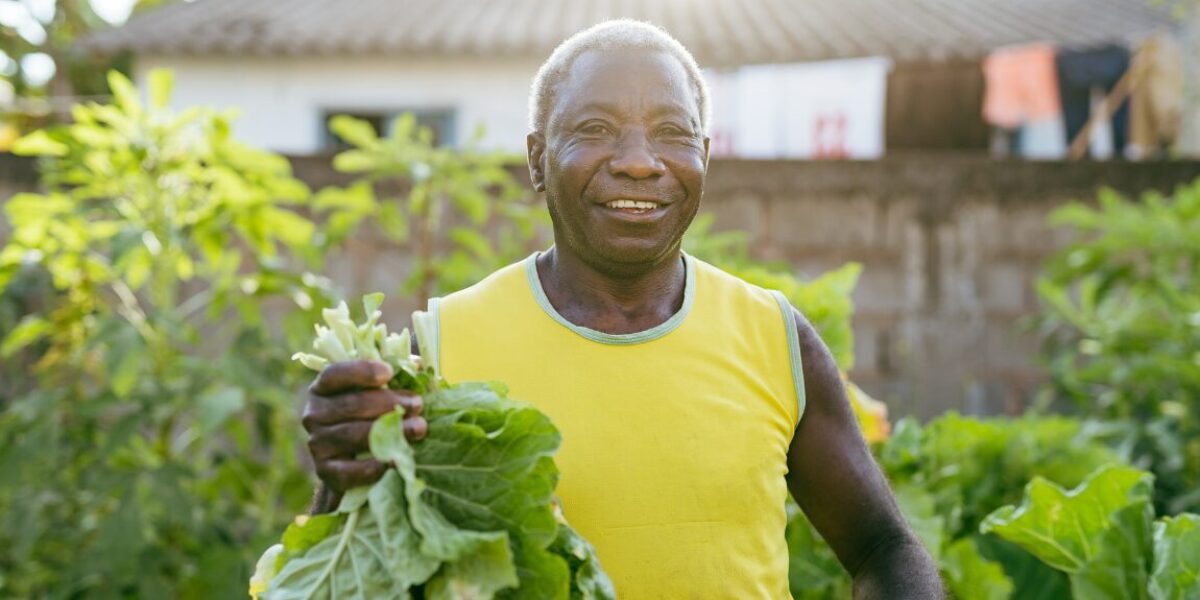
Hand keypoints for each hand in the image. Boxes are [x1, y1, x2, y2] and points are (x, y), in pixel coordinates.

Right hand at [302, 360, 426, 493]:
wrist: (354, 464)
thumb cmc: (371, 418)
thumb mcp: (378, 393)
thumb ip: (393, 377)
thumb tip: (416, 364)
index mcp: (323, 389)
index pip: (334, 374)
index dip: (361, 371)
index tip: (389, 372)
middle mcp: (314, 414)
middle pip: (350, 405)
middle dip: (388, 403)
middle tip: (417, 404)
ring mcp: (317, 444)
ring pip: (351, 435)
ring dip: (388, 432)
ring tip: (419, 428)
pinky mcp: (325, 471)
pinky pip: (347, 471)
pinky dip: (371, 467)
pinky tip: (395, 460)